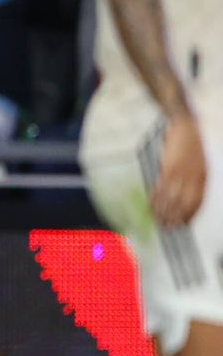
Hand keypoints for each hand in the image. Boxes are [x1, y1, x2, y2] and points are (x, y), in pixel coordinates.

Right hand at [154, 111, 208, 227]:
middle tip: (168, 229)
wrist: (186, 127)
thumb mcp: (199, 164)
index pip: (198, 202)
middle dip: (176, 218)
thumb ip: (193, 179)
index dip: (190, 215)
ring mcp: (181, 174)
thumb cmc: (191, 144)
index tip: (184, 225)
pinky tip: (151, 205)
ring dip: (163, 211)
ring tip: (157, 221)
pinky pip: (161, 188)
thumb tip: (183, 195)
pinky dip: (155, 198)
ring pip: (171, 198)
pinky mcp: (169, 169)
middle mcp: (194, 178)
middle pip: (184, 204)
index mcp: (204, 178)